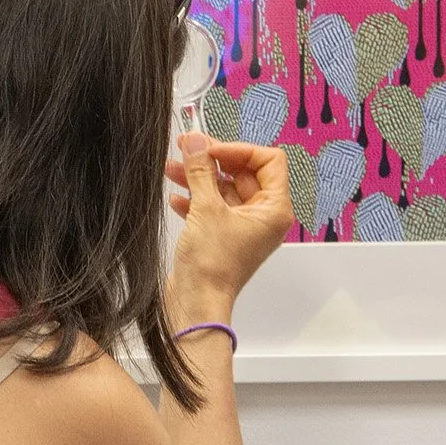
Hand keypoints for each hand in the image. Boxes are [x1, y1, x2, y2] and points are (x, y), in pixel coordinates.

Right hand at [165, 134, 291, 316]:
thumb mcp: (206, 208)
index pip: (268, 161)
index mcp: (274, 209)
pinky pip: (213, 208)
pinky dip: (195, 199)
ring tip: (172, 168)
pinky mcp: (224, 237)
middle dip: (213, 160)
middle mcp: (263, 217)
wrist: (196, 303)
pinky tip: (176, 197)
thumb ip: (201, 170)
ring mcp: (243, 227)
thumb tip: (196, 141)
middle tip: (187, 148)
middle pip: (243, 172)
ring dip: (199, 178)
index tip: (211, 148)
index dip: (239, 149)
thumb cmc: (212, 266)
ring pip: (224, 189)